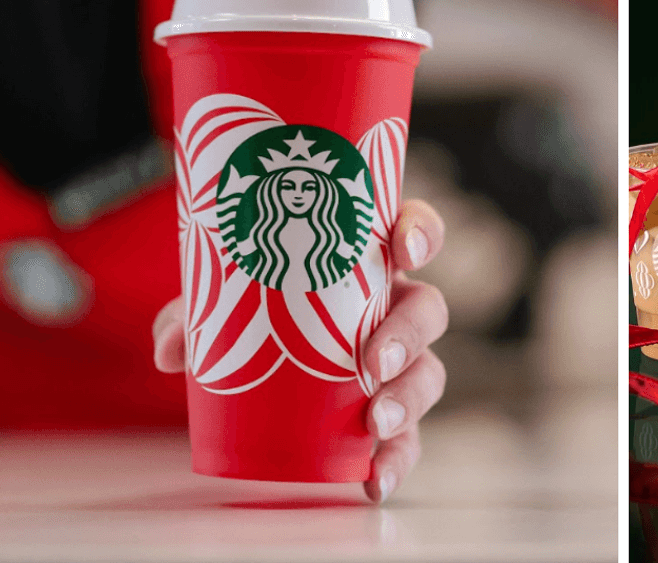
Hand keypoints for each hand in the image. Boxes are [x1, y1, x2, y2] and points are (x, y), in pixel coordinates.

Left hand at [153, 200, 448, 502]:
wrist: (257, 356)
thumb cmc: (254, 308)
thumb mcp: (221, 300)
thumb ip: (193, 315)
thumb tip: (172, 351)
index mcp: (370, 262)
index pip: (415, 232)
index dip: (421, 234)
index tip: (404, 251)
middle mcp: (395, 308)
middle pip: (428, 311)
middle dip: (407, 337)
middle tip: (373, 364)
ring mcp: (399, 362)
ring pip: (428, 373)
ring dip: (409, 400)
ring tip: (375, 426)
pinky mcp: (388, 410)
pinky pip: (410, 437)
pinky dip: (396, 460)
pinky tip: (375, 481)